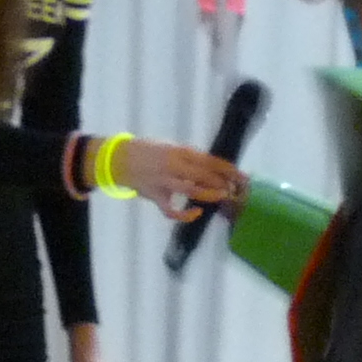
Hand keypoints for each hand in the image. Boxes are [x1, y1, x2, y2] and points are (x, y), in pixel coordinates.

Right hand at [114, 138, 243, 220]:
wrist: (119, 159)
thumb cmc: (148, 151)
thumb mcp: (170, 147)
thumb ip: (188, 157)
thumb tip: (211, 167)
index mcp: (178, 151)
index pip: (209, 160)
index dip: (227, 169)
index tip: (242, 176)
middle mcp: (173, 165)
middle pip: (203, 175)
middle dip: (222, 182)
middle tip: (236, 189)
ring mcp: (163, 181)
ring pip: (191, 190)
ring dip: (209, 194)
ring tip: (222, 196)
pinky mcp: (155, 196)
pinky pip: (171, 210)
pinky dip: (185, 214)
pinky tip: (196, 212)